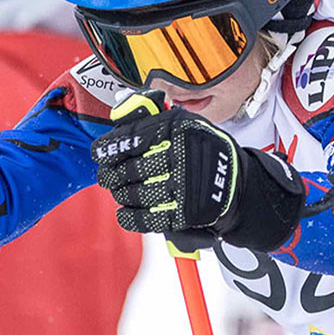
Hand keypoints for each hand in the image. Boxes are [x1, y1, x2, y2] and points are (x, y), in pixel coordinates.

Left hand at [91, 103, 302, 252]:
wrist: (234, 182)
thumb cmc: (202, 149)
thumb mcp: (183, 123)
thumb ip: (150, 118)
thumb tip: (118, 116)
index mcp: (178, 129)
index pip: (132, 138)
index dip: (109, 147)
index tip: (99, 153)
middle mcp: (182, 156)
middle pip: (129, 170)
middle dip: (111, 175)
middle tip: (108, 176)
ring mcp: (184, 187)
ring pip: (135, 194)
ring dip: (121, 194)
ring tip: (120, 191)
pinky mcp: (185, 213)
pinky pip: (147, 219)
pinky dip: (130, 217)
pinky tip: (124, 211)